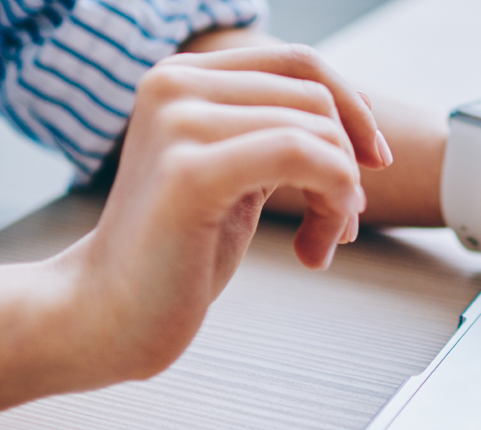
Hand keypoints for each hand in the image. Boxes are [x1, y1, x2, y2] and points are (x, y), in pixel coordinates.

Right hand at [62, 45, 389, 374]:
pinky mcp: (190, 172)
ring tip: (324, 242)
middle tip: (340, 224)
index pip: (299, 63)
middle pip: (316, 99)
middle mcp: (173, 85)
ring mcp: (178, 123)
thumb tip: (361, 113)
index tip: (373, 163)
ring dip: (342, 196)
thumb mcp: (234, 172)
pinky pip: (303, 157)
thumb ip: (275, 132)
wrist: (108, 316)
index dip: (353, 109)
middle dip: (349, 164)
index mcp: (181, 76)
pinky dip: (332, 205)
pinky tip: (315, 251)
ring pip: (318, 133)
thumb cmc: (175, 252)